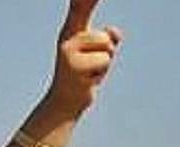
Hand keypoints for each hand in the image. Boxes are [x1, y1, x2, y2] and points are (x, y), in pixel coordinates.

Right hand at [45, 0, 123, 118]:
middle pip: (103, 31)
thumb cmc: (84, 75)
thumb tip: (114, 33)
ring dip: (105, 64)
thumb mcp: (99, 53)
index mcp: (73, 28)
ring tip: (90, 73)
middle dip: (107, 47)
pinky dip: (101, 74)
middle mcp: (67, 36)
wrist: (64, 103)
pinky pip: (104, 62)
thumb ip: (108, 39)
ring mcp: (68, 50)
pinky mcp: (73, 66)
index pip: (81, 3)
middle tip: (91, 62)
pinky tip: (88, 80)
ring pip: (107, 48)